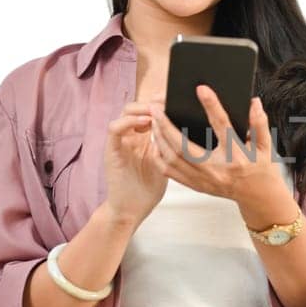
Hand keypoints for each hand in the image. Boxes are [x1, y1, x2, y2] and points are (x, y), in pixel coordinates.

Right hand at [102, 90, 168, 223]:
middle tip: (168, 100)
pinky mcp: (111, 150)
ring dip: (142, 108)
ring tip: (158, 111)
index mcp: (143, 137)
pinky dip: (128, 121)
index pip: (150, 111)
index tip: (176, 96)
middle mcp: (130, 135)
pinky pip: (114, 128)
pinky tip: (145, 122)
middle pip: (138, 106)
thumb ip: (173, 145)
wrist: (131, 210)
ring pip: (126, 112)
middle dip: (153, 101)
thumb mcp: (167, 162)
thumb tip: (195, 129)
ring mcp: (120, 142)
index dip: (161, 102)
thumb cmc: (149, 188)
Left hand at [146, 85, 286, 206]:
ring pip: (173, 160)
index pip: (222, 126)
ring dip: (159, 140)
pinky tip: (156, 143)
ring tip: (153, 122)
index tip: (202, 89)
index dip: (212, 105)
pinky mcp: (197, 185)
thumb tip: (253, 102)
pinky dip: (160, 157)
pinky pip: (171, 172)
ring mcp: (204, 180)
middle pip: (184, 147)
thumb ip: (259, 123)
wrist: (258, 197)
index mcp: (236, 156)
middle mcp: (217, 169)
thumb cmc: (261, 168)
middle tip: (156, 108)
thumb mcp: (266, 145)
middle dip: (166, 126)